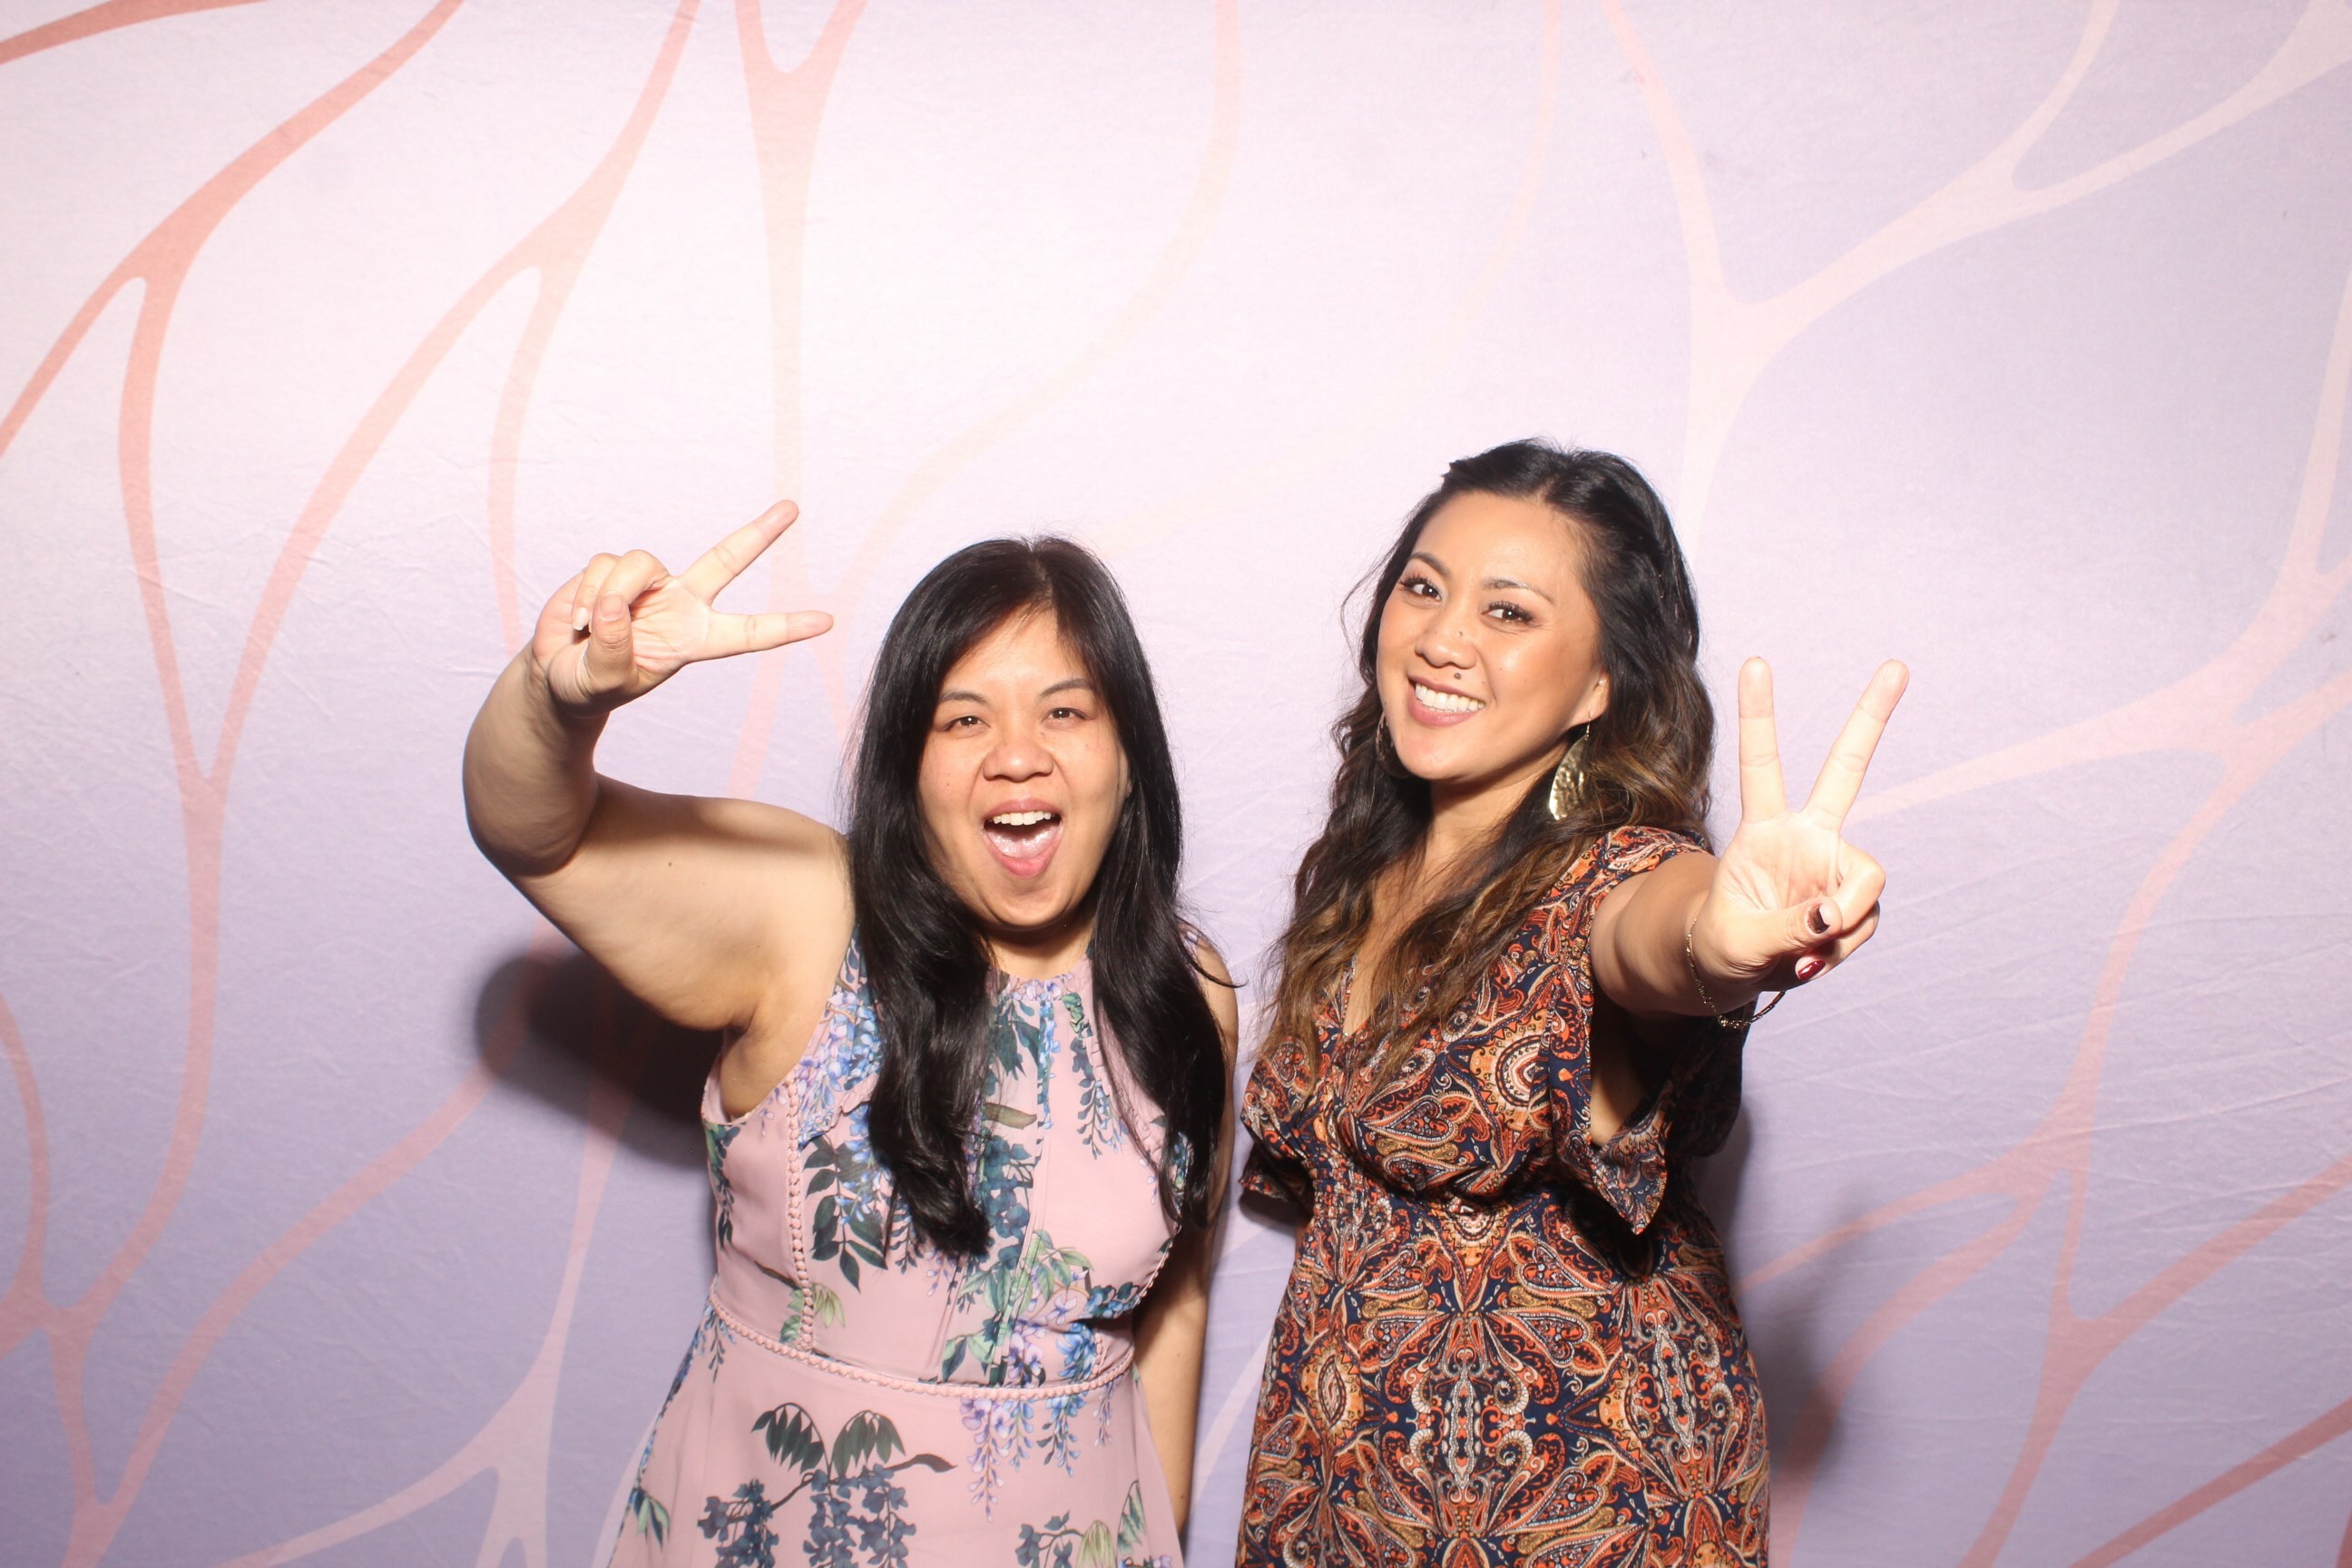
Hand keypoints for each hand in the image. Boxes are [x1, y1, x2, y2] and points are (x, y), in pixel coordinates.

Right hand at [531, 502, 831, 717]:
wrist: (557, 676)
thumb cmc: (589, 687)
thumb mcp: (603, 682)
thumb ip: (613, 648)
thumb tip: (616, 603)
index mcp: (694, 641)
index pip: (748, 634)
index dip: (786, 627)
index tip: (826, 622)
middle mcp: (680, 605)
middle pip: (725, 561)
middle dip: (758, 534)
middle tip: (793, 509)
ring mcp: (649, 585)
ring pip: (639, 564)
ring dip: (607, 595)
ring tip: (589, 630)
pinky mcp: (614, 571)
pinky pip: (603, 565)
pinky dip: (584, 594)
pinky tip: (578, 620)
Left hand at [1688, 657, 1907, 1001]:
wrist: (1734, 970)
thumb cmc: (1723, 946)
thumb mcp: (1739, 942)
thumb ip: (1789, 928)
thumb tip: (1834, 915)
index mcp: (1763, 830)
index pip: (1761, 766)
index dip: (1758, 717)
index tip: (1755, 661)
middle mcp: (1806, 836)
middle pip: (1845, 770)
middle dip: (1871, 718)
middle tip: (1897, 664)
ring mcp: (1834, 865)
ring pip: (1863, 893)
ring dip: (1836, 936)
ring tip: (1795, 957)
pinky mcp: (1853, 899)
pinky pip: (1862, 925)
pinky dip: (1839, 952)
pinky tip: (1810, 962)